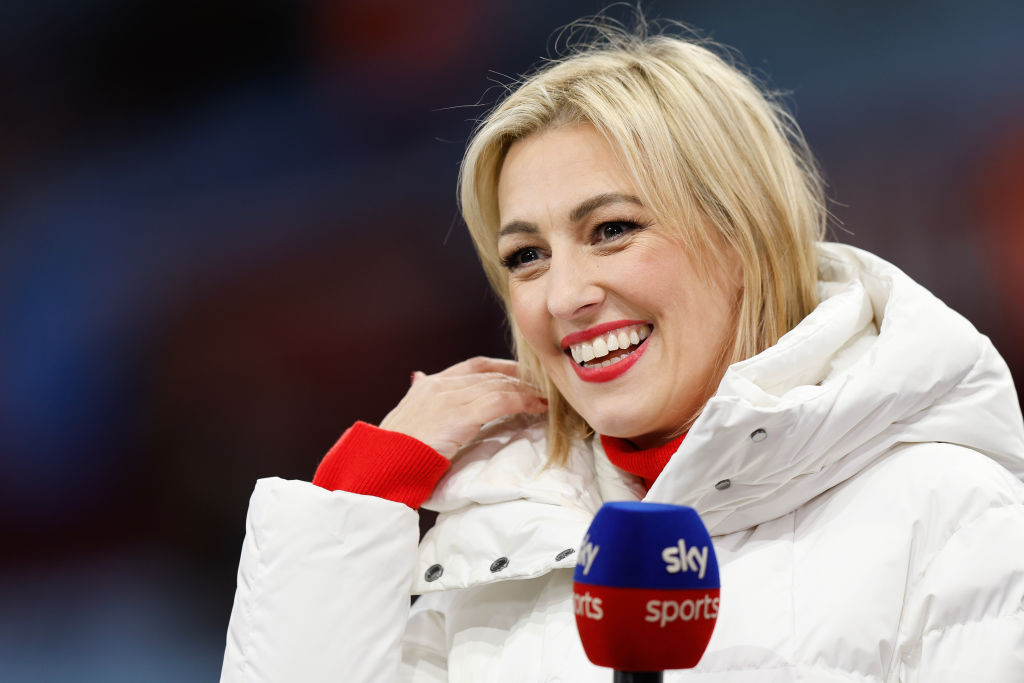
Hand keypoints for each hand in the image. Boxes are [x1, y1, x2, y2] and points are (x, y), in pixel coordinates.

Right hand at [379, 357, 547, 458]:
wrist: (382, 463)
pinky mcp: (461, 414)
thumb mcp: (407, 417)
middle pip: (491, 374)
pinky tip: (537, 408)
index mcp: (429, 385)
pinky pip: (502, 401)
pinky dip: (524, 402)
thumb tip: (419, 377)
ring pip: (499, 386)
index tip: (521, 374)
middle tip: (542, 387)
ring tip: (546, 399)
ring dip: (527, 392)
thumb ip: (420, 397)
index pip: (475, 366)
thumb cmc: (393, 451)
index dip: (502, 367)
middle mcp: (441, 385)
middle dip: (520, 380)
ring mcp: (451, 397)